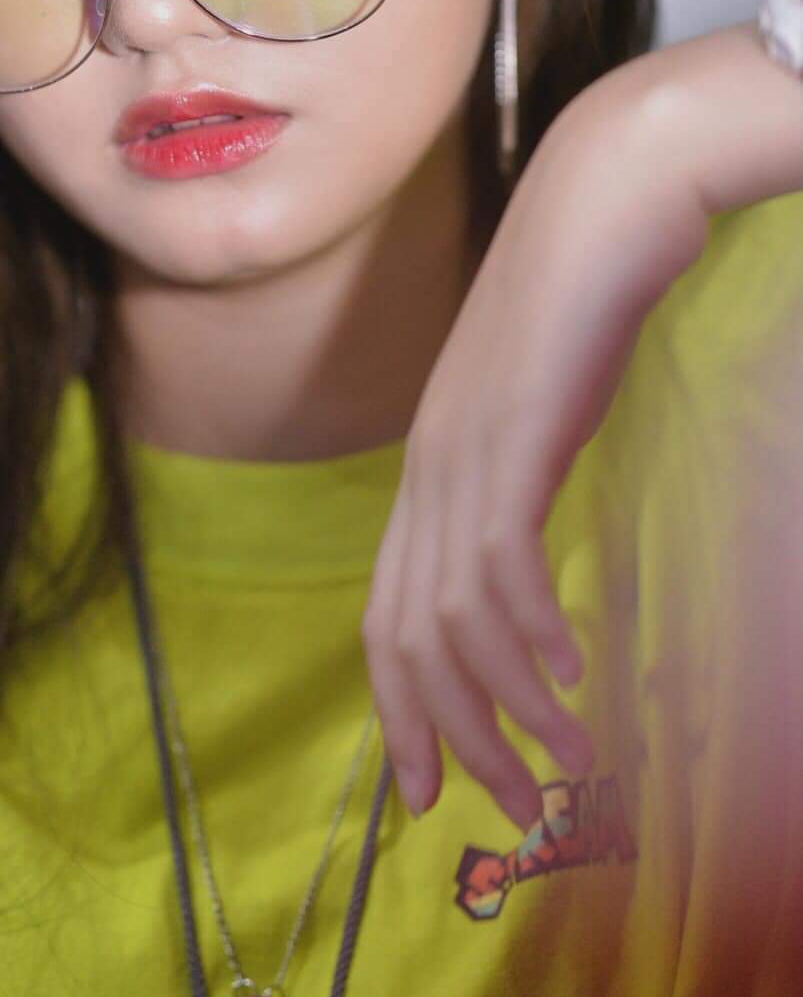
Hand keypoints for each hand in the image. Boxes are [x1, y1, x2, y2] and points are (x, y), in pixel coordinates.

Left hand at [362, 80, 710, 830]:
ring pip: (454, 614)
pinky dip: (528, 630)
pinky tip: (568, 673)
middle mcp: (429, 466)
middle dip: (446, 732)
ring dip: (502, 704)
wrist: (608, 190)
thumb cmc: (586, 295)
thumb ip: (523, 476)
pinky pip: (501, 557)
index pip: (387, 614)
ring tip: (559, 763)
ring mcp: (463, 447)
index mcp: (430, 467)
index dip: (400, 707)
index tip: (429, 786)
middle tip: (502, 805)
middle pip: (406, 632)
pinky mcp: (512, 429)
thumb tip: (532, 556)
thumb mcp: (542, 403)